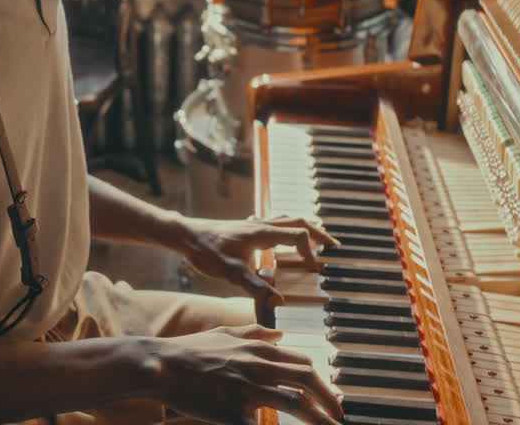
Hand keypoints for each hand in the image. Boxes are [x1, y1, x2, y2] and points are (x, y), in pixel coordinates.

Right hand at [150, 324, 343, 424]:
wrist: (162, 366)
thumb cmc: (191, 351)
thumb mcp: (224, 334)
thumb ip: (255, 333)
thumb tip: (280, 333)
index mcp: (258, 350)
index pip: (303, 364)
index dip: (323, 382)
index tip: (332, 398)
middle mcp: (259, 367)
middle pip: (307, 381)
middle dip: (330, 400)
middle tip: (340, 416)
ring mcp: (247, 389)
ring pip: (295, 402)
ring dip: (318, 418)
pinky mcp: (234, 411)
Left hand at [176, 216, 338, 311]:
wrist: (185, 234)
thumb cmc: (205, 251)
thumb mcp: (230, 273)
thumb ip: (255, 287)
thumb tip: (279, 302)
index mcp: (263, 233)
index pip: (298, 236)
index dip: (311, 251)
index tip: (315, 269)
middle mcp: (261, 224)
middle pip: (298, 221)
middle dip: (318, 233)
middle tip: (334, 246)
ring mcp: (254, 223)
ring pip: (287, 218)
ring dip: (305, 227)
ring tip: (317, 238)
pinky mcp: (246, 226)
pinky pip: (274, 221)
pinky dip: (287, 226)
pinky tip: (282, 234)